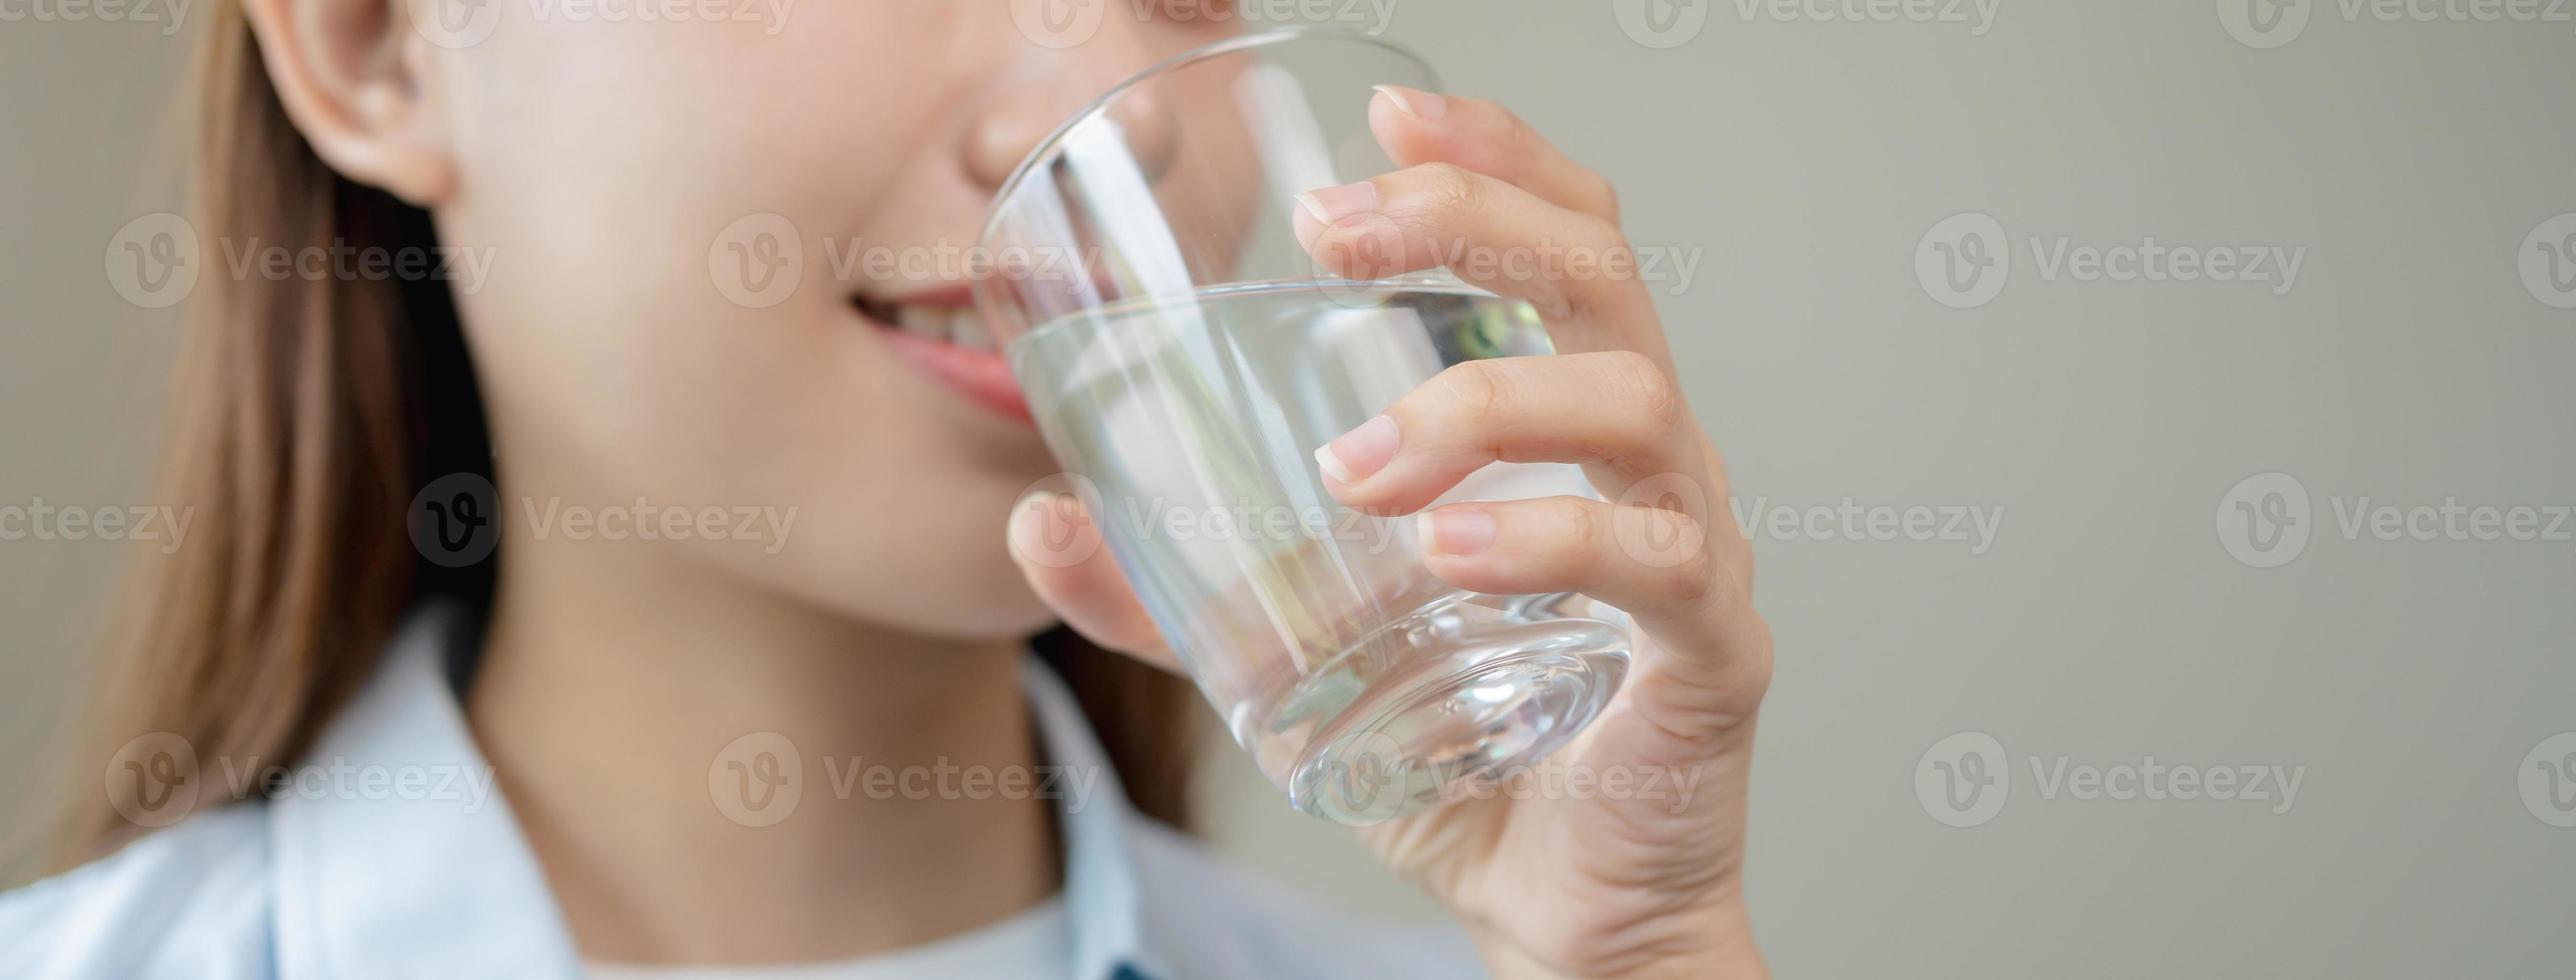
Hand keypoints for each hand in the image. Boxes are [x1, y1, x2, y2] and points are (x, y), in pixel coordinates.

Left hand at [1010, 87, 1771, 979]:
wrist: (1566, 908)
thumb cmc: (1463, 754)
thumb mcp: (1296, 655)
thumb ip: (1176, 592)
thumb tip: (1040, 519)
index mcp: (1568, 424)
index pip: (1565, 235)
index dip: (1492, 152)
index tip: (1384, 112)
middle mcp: (1646, 458)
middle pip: (1603, 273)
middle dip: (1471, 220)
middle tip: (1341, 231)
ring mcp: (1691, 544)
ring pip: (1630, 400)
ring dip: (1480, 404)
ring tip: (1360, 466)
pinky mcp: (1711, 649)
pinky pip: (1657, 560)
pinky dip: (1548, 537)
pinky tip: (1450, 551)